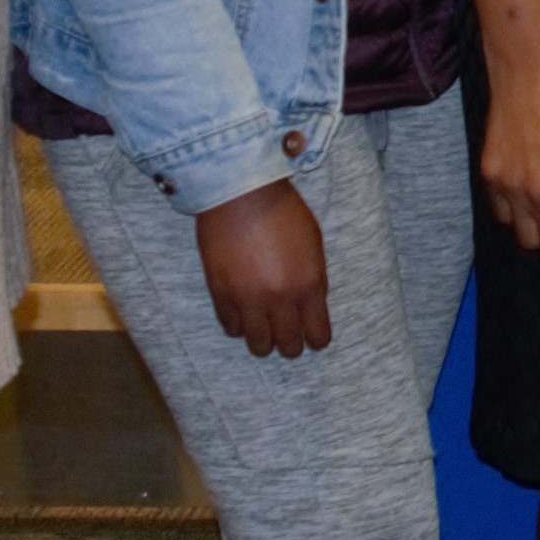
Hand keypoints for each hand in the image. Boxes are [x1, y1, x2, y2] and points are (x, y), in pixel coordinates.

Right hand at [195, 180, 333, 356]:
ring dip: (264, 341)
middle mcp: (280, 299)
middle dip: (291, 344)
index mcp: (309, 286)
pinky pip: (231, 328)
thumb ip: (314, 279)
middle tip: (287, 333)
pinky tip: (243, 315)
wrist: (241, 192)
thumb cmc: (282, 211)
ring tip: (263, 329)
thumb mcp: (314, 244)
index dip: (316, 338)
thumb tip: (310, 305)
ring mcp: (248, 300)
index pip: (318, 337)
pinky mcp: (221, 294)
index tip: (312, 335)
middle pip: (288, 347)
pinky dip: (238, 326)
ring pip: (258, 346)